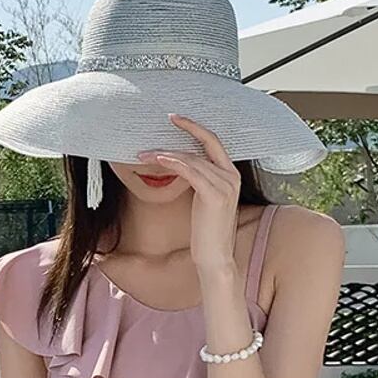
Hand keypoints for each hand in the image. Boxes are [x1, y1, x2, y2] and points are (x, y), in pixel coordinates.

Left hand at [138, 114, 241, 277]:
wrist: (215, 258)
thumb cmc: (206, 234)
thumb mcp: (203, 201)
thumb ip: (199, 181)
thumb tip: (180, 166)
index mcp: (231, 176)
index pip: (214, 143)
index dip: (196, 128)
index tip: (177, 118)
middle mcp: (232, 177)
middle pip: (206, 143)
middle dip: (186, 128)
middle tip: (167, 118)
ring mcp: (225, 185)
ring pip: (193, 158)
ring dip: (166, 153)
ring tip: (145, 153)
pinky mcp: (214, 195)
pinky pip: (190, 171)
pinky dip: (172, 162)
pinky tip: (158, 159)